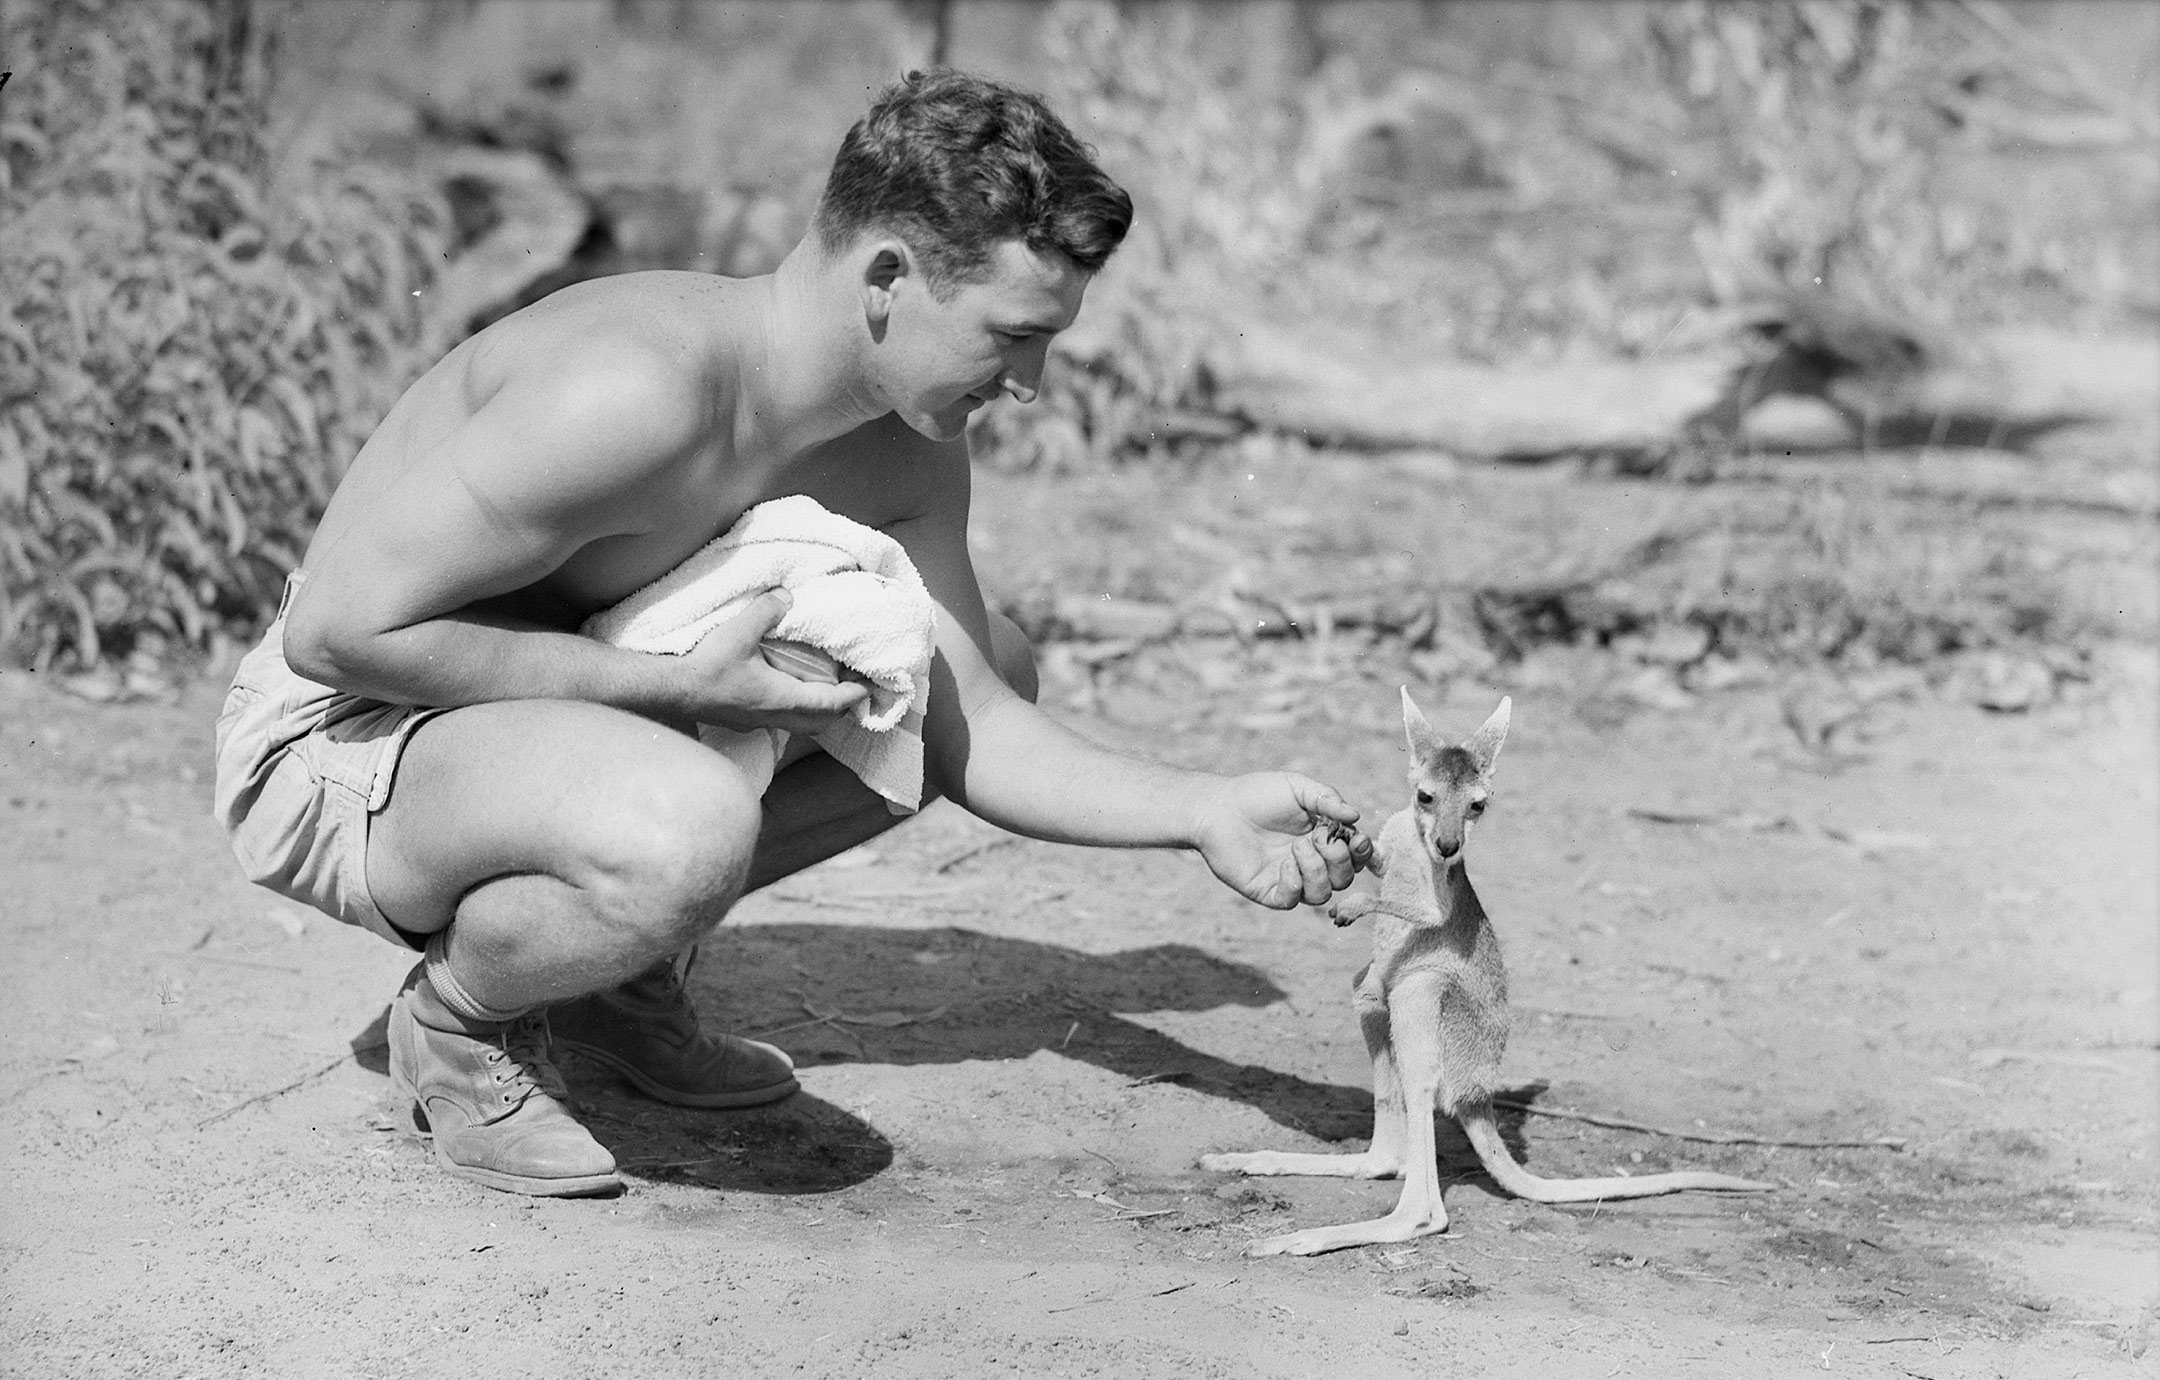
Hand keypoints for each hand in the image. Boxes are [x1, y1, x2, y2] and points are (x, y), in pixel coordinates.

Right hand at [677, 589, 870, 733]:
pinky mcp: (745, 721)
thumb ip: (767, 611)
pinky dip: (796, 710)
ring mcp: (759, 722)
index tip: (868, 686)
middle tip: (852, 688)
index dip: (853, 696)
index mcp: (783, 699)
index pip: (831, 704)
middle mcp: (776, 716)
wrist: (672, 692)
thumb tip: (787, 596)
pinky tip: (788, 691)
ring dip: (818, 710)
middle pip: (821, 721)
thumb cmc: (707, 667)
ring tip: (825, 689)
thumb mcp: (740, 632)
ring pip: (801, 724)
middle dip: (840, 708)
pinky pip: (782, 721)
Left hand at [1190, 773, 1368, 909]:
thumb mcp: (1297, 788)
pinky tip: (1284, 864)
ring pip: (1323, 894)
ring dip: (1316, 870)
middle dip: (1339, 860)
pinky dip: (1294, 884)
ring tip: (1296, 847)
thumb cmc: (1258, 794)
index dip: (1364, 853)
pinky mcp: (1269, 891)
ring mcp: (1291, 879)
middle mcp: (1311, 862)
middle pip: (1344, 878)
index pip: (1356, 855)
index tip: (1358, 840)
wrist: (1218, 808)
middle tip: (1317, 838)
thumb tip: (1356, 815)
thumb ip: (1327, 799)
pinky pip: (1293, 900)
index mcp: (1324, 838)